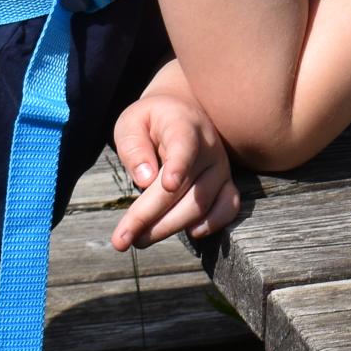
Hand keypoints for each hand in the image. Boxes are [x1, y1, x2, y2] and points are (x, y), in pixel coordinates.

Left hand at [109, 92, 244, 249]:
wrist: (185, 111)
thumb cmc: (152, 120)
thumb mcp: (132, 122)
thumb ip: (133, 146)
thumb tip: (145, 180)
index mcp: (183, 125)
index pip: (184, 145)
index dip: (178, 165)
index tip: (169, 185)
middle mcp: (208, 147)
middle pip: (184, 188)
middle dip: (150, 217)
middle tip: (122, 239)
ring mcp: (221, 167)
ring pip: (200, 205)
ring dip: (170, 227)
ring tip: (140, 240)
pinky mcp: (227, 183)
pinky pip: (229, 207)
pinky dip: (213, 224)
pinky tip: (190, 233)